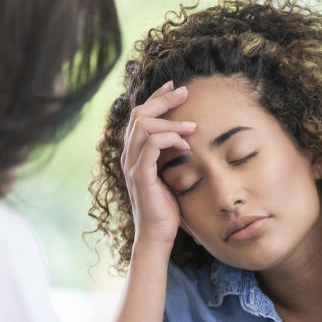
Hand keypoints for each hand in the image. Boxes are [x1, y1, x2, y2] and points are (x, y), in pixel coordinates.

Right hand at [120, 81, 194, 250]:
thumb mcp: (169, 174)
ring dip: (170, 121)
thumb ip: (170, 155)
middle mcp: (128, 154)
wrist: (157, 235)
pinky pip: (152, 145)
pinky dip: (170, 140)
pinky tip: (186, 145)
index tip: (173, 86)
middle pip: (139, 114)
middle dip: (162, 99)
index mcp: (134, 152)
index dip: (155, 98)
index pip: (140, 116)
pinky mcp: (140, 175)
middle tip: (184, 91)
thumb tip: (186, 137)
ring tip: (192, 126)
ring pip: (143, 126)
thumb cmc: (166, 208)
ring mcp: (132, 164)